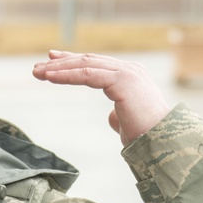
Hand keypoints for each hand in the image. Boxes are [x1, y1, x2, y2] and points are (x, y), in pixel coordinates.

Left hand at [32, 50, 170, 145]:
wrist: (164, 142)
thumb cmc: (147, 136)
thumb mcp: (128, 122)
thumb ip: (118, 114)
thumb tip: (111, 116)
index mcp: (131, 76)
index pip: (97, 64)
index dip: (73, 62)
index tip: (52, 62)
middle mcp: (130, 70)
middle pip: (88, 60)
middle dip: (62, 63)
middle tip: (39, 67)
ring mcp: (127, 72)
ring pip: (86, 64)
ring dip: (59, 68)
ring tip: (38, 73)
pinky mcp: (122, 81)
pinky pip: (87, 74)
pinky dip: (67, 75)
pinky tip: (50, 78)